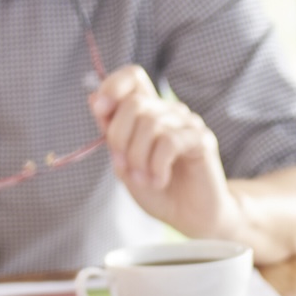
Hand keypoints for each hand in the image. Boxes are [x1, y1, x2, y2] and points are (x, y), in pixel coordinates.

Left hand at [90, 66, 239, 238]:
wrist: (190, 218)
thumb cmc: (158, 191)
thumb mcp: (124, 164)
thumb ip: (111, 135)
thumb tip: (94, 99)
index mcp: (149, 112)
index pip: (133, 76)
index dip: (113, 86)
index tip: (100, 111)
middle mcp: (169, 112)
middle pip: (134, 103)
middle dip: (119, 138)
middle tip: (125, 167)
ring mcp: (188, 123)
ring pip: (150, 124)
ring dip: (138, 158)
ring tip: (144, 180)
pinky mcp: (202, 140)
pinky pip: (168, 141)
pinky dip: (156, 166)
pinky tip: (159, 181)